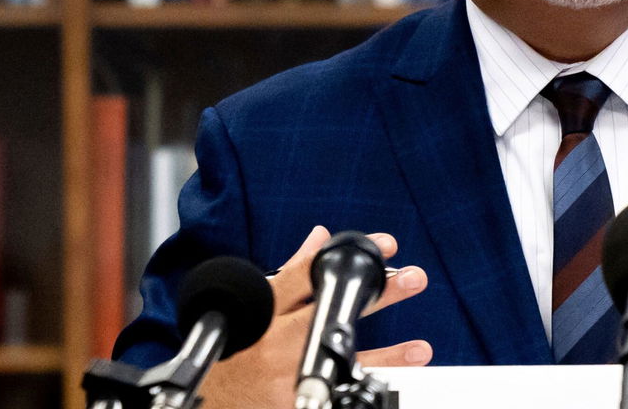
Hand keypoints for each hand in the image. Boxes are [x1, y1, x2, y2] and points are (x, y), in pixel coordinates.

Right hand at [200, 225, 431, 408]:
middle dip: (376, 294)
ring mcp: (287, 374)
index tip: (384, 244)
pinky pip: (333, 392)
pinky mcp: (291, 403)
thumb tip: (320, 235)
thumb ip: (292, 271)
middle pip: (333, 310)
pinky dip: (358, 389)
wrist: (207, 398)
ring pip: (341, 360)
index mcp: (268, 309)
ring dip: (387, 356)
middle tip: (412, 278)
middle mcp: (278, 340)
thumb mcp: (257, 304)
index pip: (311, 273)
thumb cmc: (234, 348)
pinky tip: (386, 387)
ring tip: (421, 349)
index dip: (347, 257)